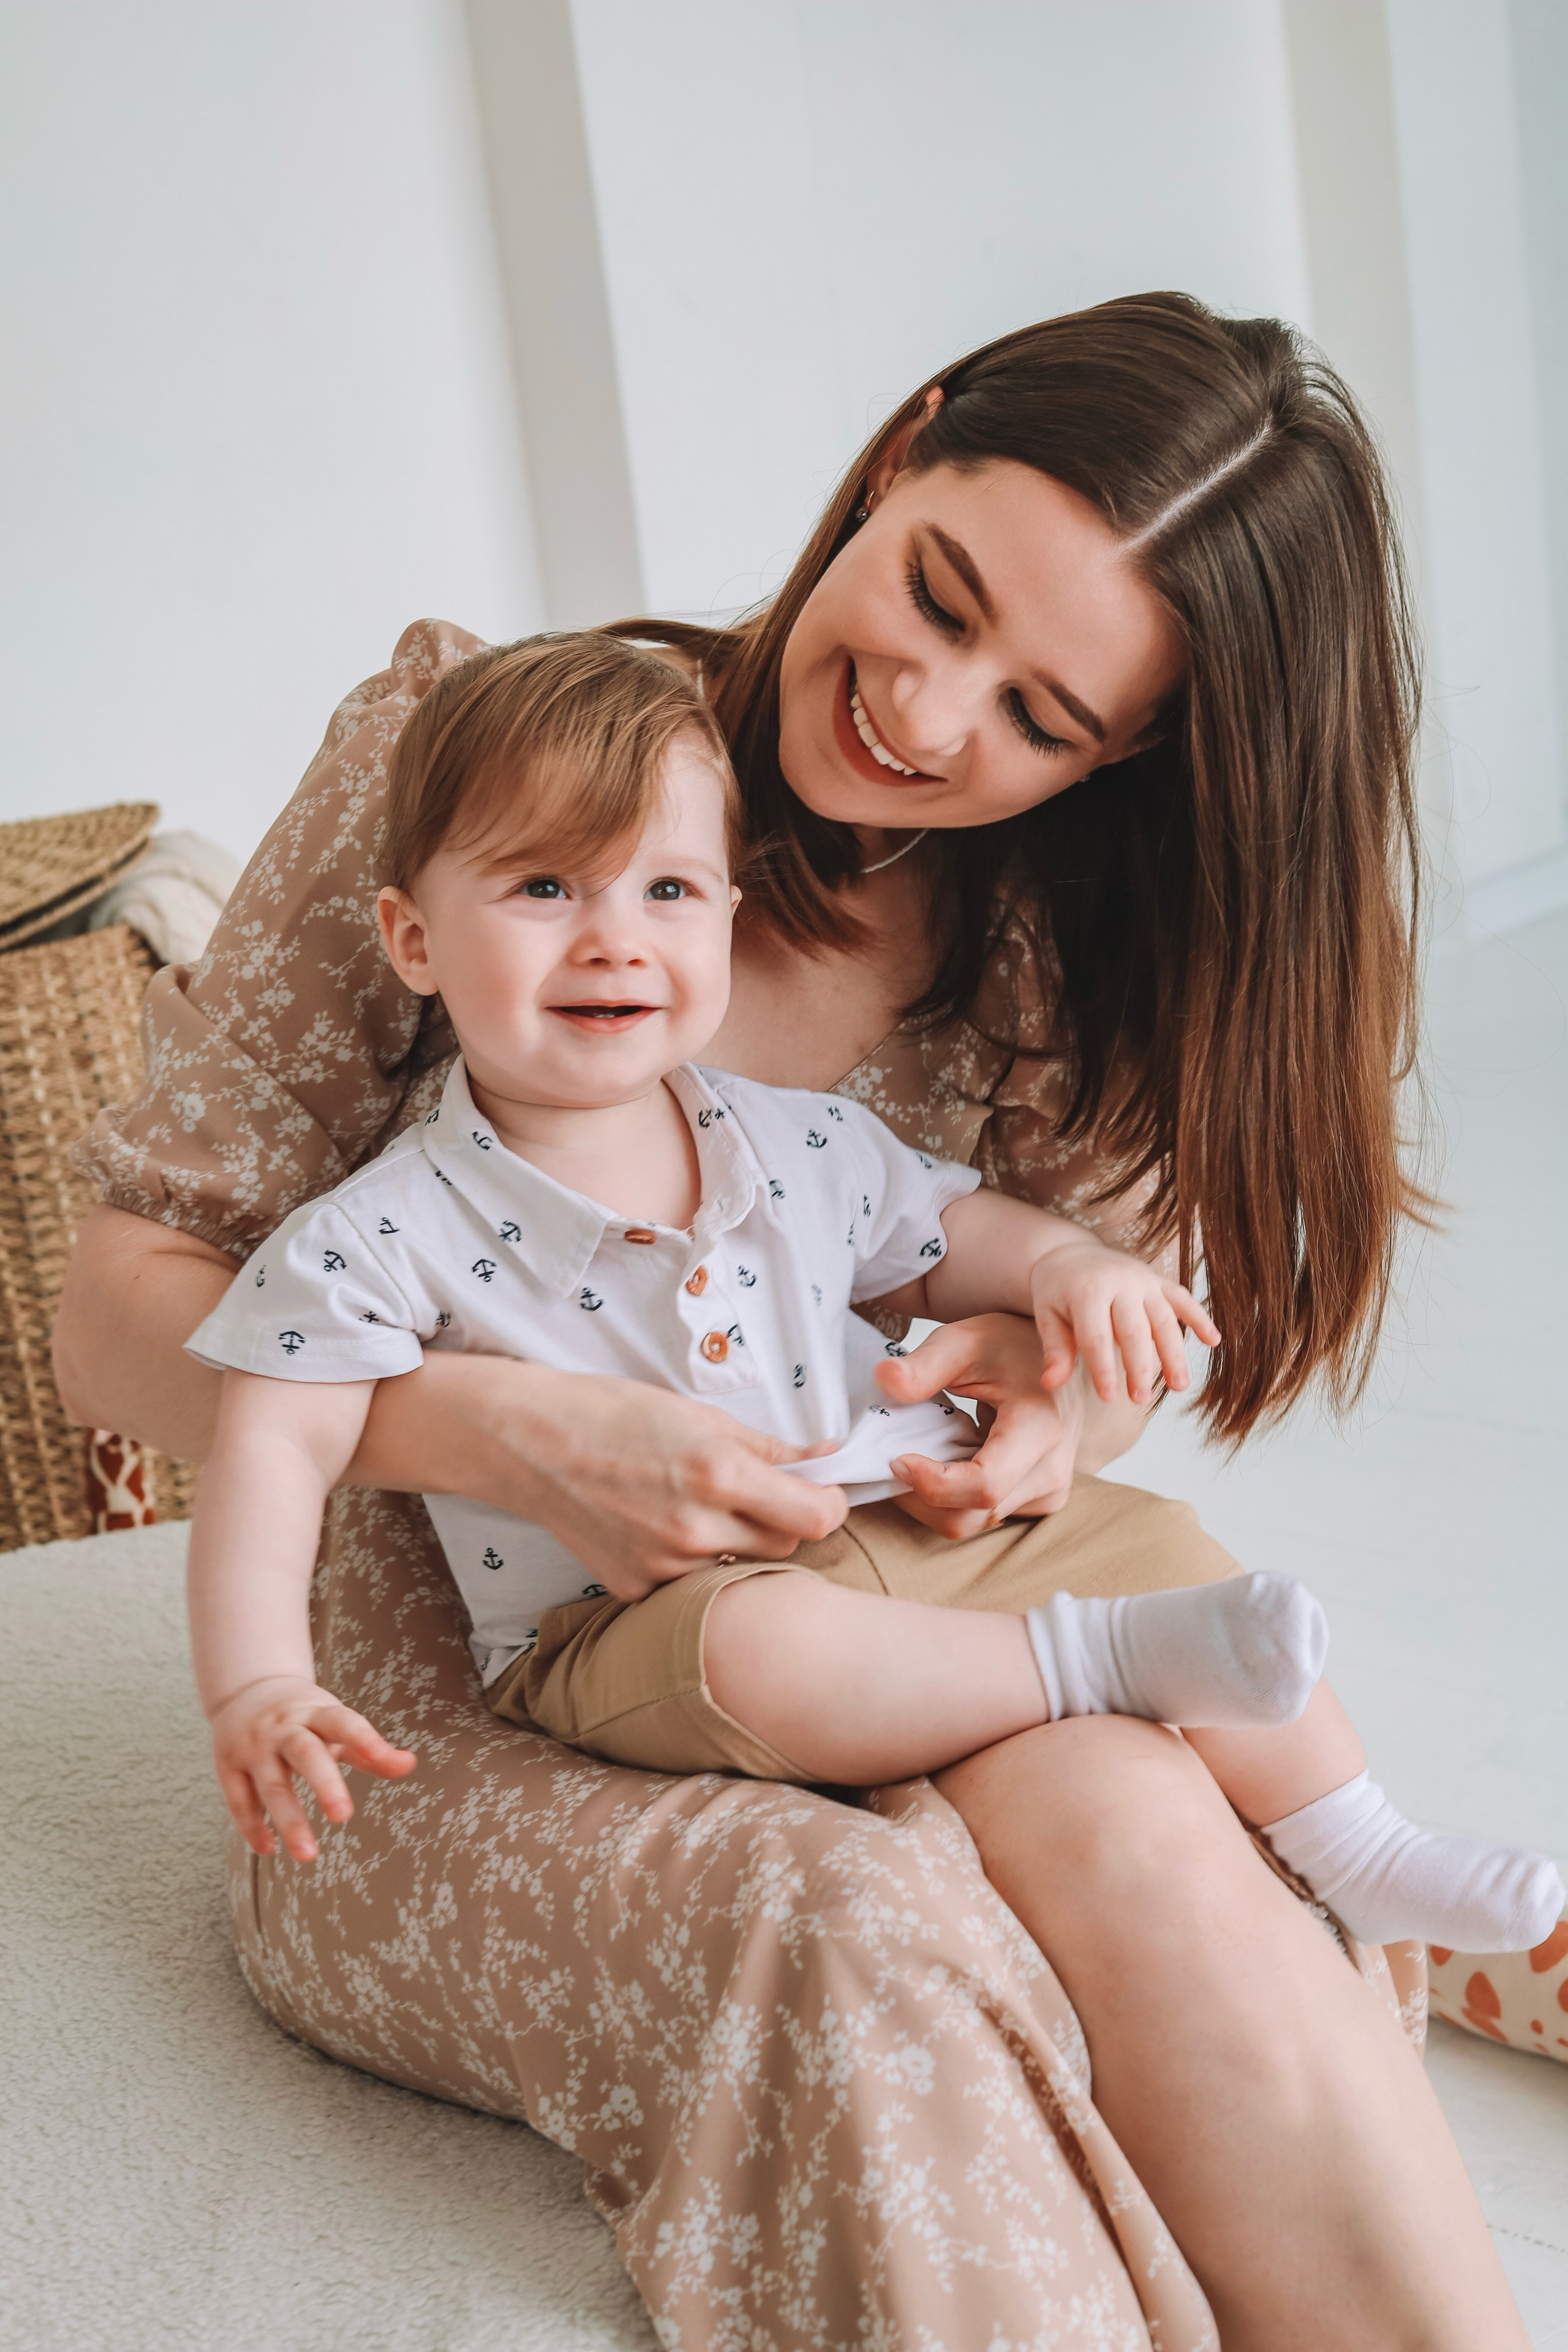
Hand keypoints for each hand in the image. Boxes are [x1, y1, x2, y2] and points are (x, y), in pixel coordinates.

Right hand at [208, 1675, 416, 1862]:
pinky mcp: (228, 1764)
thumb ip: (369, 1749)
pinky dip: (252, 1826)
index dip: (364, 1739)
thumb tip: (409, 1764)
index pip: (343, 1722)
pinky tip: (268, 1849)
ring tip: (309, 1855)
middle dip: (324, 1784)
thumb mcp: (334, 1721)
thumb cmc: (303, 1715)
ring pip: (271, 1785)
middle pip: (305, 1754)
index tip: (385, 1758)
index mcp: (316, 1713)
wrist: (247, 1687)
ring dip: (289, 1821)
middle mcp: (283, 1728)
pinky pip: (239, 1800)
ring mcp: (253, 1746)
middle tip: (343, 1816)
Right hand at [358, 1358, 849, 1600]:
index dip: (829, 1503)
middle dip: (782, 1521)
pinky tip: (657, 1526)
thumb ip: (767, 1447)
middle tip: (754, 1492)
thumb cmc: (611, 1413)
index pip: (816, 1518)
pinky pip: (688, 1585)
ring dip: (735, 1543)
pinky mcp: (633, 1589)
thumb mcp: (697, 1414)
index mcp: (718, 1475)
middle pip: (784, 1547)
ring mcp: (662, 1567)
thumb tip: (823, 1457)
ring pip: (737, 1568)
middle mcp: (695, 1529)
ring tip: (695, 1505)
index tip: (819, 1490)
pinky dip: (688, 1561)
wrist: (527, 1442)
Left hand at [875, 1313, 1087, 1533]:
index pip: (983, 1485)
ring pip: (972, 1523)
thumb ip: (924, 1364)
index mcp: (1039, 1429)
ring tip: (917, 1457)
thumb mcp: (964, 1342)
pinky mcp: (1040, 1500)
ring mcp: (1048, 1492)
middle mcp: (1050, 1471)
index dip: (932, 1483)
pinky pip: (985, 1516)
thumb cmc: (1011, 1347)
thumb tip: (884, 1380)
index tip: (896, 1459)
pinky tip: (945, 1462)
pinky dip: (952, 1498)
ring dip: (932, 1499)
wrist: (1058, 1362)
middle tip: (891, 1459)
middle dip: (918, 1496)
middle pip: (969, 1515)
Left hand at [1030, 1241, 1218, 1405]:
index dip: (1103, 1369)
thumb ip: (1054, 1350)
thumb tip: (1049, 1384)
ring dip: (1174, 1353)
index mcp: (1087, 1290)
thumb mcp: (1047, 1316)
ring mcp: (1142, 1279)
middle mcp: (1119, 1281)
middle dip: (1139, 1367)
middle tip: (1140, 1399)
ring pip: (1164, 1319)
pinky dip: (1200, 1318)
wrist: (1071, 1252)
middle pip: (1134, 1330)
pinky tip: (1214, 1342)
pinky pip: (1183, 1298)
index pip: (1096, 1336)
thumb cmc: (1057, 1291)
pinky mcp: (1158, 1279)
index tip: (1108, 1398)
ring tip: (1179, 1386)